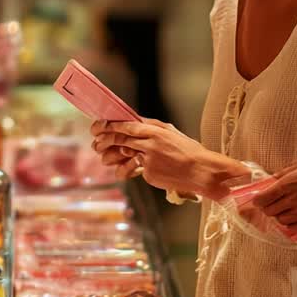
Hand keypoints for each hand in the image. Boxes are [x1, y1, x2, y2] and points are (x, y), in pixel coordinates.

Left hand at [91, 119, 232, 196]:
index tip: (99, 126)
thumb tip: (136, 122)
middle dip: (104, 140)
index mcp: (155, 131)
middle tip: (96, 142)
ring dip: (110, 157)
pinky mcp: (149, 174)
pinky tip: (127, 170)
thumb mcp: (171, 132)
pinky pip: (134, 169)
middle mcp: (150, 144)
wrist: (201, 171)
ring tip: (105, 158)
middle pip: (120, 140)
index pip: (126, 126)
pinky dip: (130, 169)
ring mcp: (148, 160)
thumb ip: (152, 127)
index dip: (109, 126)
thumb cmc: (189, 151)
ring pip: (122, 156)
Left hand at [253, 158, 296, 233]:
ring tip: (288, 209)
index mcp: (291, 182)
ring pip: (281, 221)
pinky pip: (295, 229)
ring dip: (281, 216)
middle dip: (269, 208)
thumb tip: (269, 181)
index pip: (263, 198)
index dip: (258, 200)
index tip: (260, 200)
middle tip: (273, 204)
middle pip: (270, 211)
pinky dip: (292, 224)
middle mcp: (296, 199)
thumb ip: (285, 173)